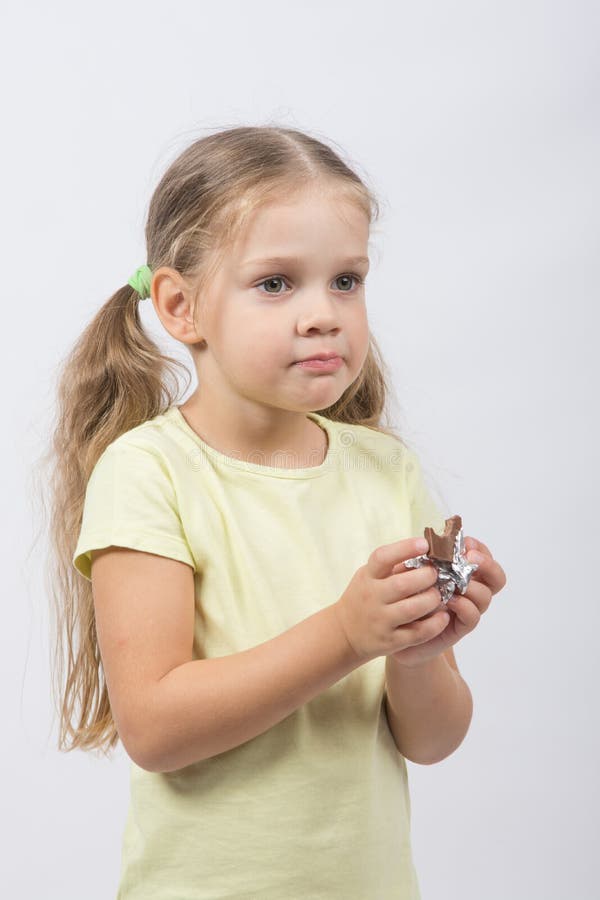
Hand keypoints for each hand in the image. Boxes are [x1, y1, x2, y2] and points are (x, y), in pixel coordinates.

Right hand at [333, 537, 459, 663]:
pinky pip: (418, 633)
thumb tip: (424, 548)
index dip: (405, 548)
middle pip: (403, 584)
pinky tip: (443, 616)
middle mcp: (371, 597)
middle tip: (436, 574)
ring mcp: (380, 620)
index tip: (424, 543)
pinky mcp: (390, 641)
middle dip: (427, 576)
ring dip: (432, 600)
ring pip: (413, 609)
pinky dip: (435, 624)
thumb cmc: (363, 598)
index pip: (383, 558)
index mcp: (367, 576)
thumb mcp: (368, 576)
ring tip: (440, 595)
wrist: (345, 633)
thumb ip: (390, 565)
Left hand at [388, 535, 507, 667]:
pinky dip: (464, 606)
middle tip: (471, 558)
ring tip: (455, 582)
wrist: (398, 628)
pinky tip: (450, 600)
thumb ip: (422, 559)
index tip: (466, 542)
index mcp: (462, 572)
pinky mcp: (460, 627)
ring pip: (486, 596)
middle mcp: (470, 589)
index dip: (479, 548)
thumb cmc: (406, 595)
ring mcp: (467, 608)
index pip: (483, 556)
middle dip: (488, 565)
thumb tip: (427, 543)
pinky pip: (473, 616)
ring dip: (473, 585)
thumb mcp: (410, 572)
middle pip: (496, 577)